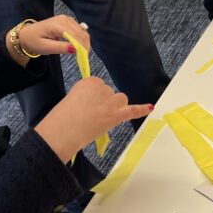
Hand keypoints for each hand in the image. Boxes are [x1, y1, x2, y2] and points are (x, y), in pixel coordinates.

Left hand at [15, 15, 90, 57]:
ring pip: (82, 31)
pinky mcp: (67, 21)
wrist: (27, 34)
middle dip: (84, 45)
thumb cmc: (34, 41)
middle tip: (84, 57)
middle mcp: (64, 19)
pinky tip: (77, 46)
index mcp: (57, 25)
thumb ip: (61, 48)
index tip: (84, 57)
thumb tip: (76, 49)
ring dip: (83, 42)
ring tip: (81, 53)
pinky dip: (80, 38)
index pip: (75, 35)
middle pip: (81, 32)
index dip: (82, 46)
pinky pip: (78, 29)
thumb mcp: (45, 47)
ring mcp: (66, 19)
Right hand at [35, 76, 152, 162]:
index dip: (94, 98)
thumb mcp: (71, 99)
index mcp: (89, 81)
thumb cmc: (62, 118)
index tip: (86, 106)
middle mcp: (102, 88)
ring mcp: (110, 102)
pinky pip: (132, 110)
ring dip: (116, 107)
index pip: (99, 85)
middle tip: (91, 115)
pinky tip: (150, 108)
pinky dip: (141, 109)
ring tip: (103, 117)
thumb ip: (85, 98)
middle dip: (104, 103)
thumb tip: (93, 106)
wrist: (64, 131)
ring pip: (120, 99)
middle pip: (110, 92)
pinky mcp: (116, 115)